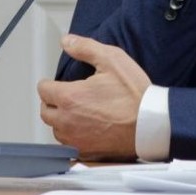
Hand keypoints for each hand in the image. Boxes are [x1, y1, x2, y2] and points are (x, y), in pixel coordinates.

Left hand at [37, 34, 152, 160]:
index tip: (54, 83)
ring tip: (74, 113)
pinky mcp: (86, 153)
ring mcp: (76, 139)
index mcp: (69, 97)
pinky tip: (84, 130)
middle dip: (51, 102)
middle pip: (45, 112)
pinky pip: (69, 146)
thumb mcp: (112, 60)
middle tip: (63, 97)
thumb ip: (85, 48)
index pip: (43, 90)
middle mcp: (67, 121)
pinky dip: (73, 137)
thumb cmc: (134, 95)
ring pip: (56, 130)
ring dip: (60, 121)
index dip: (48, 83)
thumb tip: (67, 42)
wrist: (151, 124)